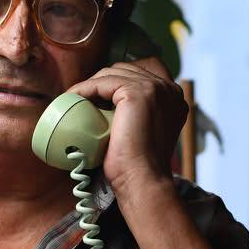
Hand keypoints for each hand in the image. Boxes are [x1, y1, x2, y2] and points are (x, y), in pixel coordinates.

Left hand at [64, 55, 188, 202]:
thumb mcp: (144, 131)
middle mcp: (170, 89)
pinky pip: (102, 82)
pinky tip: (73, 99)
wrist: (142, 180)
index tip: (102, 95)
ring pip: (113, 73)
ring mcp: (156, 88)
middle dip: (103, 81)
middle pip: (127, 69)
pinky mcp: (138, 92)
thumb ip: (140, 112)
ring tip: (76, 100)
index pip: (144, 70)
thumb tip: (112, 105)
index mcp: (174, 97)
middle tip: (85, 99)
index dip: (121, 79)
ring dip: (92, 85)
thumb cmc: (139, 164)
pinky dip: (84, 89)